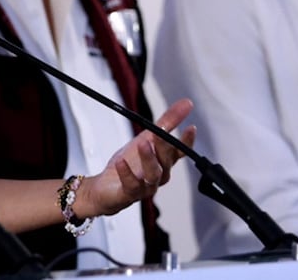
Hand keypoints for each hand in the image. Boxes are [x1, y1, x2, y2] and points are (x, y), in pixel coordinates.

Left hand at [78, 98, 195, 217]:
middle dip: (164, 147)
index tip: (191, 128)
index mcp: (164, 161)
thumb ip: (167, 122)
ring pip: (153, 174)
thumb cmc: (129, 164)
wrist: (106, 187)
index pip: (179, 152)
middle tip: (160, 132)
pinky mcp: (129, 194)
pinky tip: (121, 162)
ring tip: (143, 143)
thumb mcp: (146, 137)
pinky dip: (126, 173)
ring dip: (149, 159)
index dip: (186, 142)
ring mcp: (146, 186)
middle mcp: (158, 175)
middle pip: (166, 161)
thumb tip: (186, 104)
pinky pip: (131, 185)